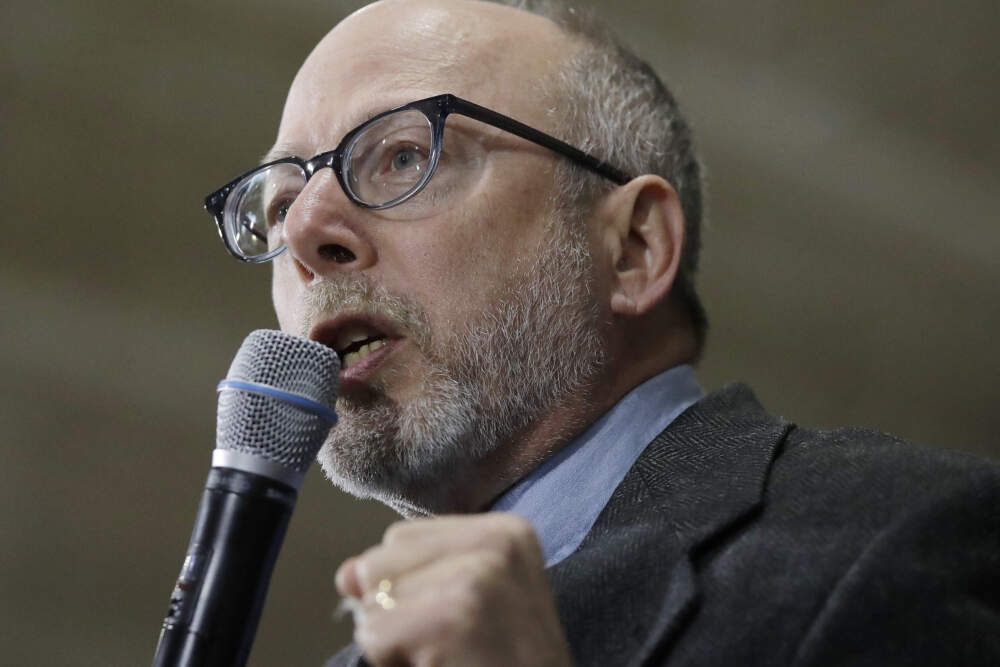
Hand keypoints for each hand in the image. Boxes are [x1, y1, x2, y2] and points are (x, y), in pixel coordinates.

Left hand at [336, 513, 573, 666]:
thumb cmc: (505, 662)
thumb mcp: (467, 603)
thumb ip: (407, 575)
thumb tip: (347, 574)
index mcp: (506, 531)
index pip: (400, 537)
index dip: (409, 587)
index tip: (461, 619)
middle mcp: (496, 542)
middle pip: (380, 558)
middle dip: (395, 609)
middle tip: (450, 642)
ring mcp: (476, 576)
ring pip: (372, 597)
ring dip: (394, 641)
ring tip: (446, 655)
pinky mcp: (453, 616)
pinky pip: (374, 635)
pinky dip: (392, 662)